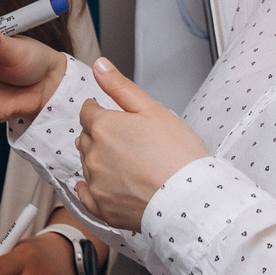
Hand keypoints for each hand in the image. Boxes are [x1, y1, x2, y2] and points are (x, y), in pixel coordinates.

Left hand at [75, 59, 208, 232]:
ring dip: (98, 160)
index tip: (107, 114)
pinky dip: (90, 189)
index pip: (87, 112)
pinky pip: (86, 196)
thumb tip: (99, 66)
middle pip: (86, 138)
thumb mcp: (152, 109)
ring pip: (87, 165)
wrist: (190, 198)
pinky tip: (99, 186)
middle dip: (98, 135)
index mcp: (104, 127)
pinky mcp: (102, 208)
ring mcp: (96, 183)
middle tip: (123, 139)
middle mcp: (93, 154)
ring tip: (124, 163)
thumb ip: (120, 87)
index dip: (98, 110)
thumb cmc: (178, 154)